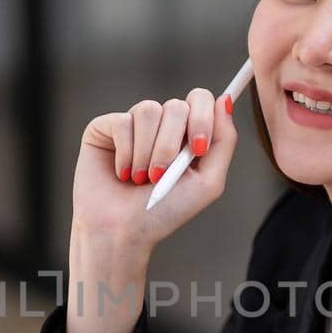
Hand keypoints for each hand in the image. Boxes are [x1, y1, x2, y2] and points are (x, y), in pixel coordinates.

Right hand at [71, 87, 237, 250]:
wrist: (122, 232)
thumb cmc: (164, 212)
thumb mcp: (208, 182)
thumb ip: (224, 141)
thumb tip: (226, 99)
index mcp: (186, 134)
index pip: (200, 99)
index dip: (203, 118)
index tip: (198, 149)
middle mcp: (160, 125)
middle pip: (177, 106)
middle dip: (171, 146)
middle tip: (160, 175)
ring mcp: (132, 124)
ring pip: (149, 110)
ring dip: (147, 152)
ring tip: (140, 178)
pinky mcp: (105, 128)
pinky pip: (122, 122)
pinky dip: (126, 153)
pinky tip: (121, 173)